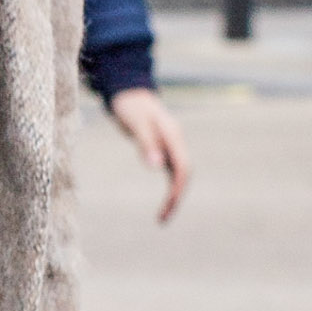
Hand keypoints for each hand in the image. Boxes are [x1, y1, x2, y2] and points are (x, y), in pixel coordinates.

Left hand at [106, 84, 190, 221]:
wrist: (128, 91)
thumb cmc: (130, 104)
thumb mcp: (135, 123)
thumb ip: (146, 144)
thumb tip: (157, 167)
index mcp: (172, 136)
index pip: (183, 168)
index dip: (177, 189)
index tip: (168, 207)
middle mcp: (175, 142)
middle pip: (183, 175)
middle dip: (176, 198)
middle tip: (162, 219)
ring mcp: (170, 145)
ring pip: (178, 175)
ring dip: (173, 196)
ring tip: (162, 217)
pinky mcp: (162, 148)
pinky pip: (171, 172)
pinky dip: (169, 187)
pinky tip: (164, 201)